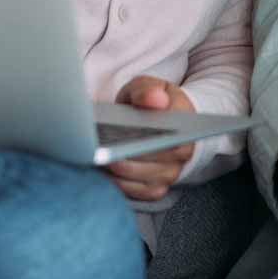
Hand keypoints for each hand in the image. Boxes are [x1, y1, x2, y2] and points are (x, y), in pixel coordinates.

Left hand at [103, 77, 195, 201]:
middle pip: (145, 159)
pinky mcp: (155, 190)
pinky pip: (131, 191)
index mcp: (186, 125)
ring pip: (134, 177)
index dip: (141, 140)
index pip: (166, 137)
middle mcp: (183, 153)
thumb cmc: (151, 102)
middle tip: (94, 148)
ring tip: (91, 157)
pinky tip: (98, 169)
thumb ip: (147, 91)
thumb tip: (154, 100)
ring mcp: (170, 174)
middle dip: (118, 154)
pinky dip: (112, 182)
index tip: (117, 138)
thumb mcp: (148, 87)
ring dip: (111, 169)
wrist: (161, 121)